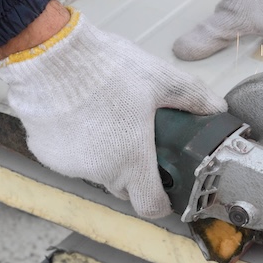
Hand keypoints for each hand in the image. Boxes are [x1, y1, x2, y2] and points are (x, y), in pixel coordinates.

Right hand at [0, 8, 227, 217]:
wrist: (51, 56)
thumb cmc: (103, 68)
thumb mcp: (159, 78)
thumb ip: (193, 97)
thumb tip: (216, 106)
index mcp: (132, 159)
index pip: (150, 206)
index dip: (162, 200)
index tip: (165, 187)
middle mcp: (100, 170)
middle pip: (124, 185)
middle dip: (134, 168)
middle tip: (136, 136)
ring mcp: (71, 164)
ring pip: (95, 170)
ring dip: (103, 154)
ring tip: (105, 117)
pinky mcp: (46, 154)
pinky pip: (69, 158)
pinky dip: (77, 145)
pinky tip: (79, 115)